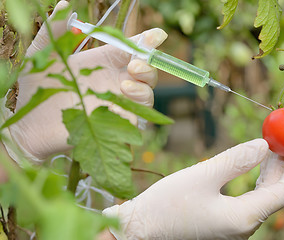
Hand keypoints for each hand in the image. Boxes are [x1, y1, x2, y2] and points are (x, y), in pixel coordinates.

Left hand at [7, 1, 166, 161]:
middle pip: (146, 73)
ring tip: (126, 86)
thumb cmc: (37, 88)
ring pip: (146, 95)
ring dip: (144, 89)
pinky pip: (135, 119)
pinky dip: (133, 111)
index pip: (132, 49)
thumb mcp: (42, 55)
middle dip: (148, 66)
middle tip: (134, 65)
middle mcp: (114, 82)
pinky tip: (116, 106)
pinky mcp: (114, 124)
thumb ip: (54, 30)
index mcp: (103, 62)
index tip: (157, 36)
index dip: (147, 42)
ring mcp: (116, 104)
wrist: (30, 123)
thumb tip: (65, 4)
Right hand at [103, 139, 283, 239]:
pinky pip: (247, 203)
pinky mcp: (223, 225)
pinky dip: (254, 183)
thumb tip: (264, 145)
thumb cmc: (167, 204)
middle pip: (274, 196)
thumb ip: (236, 160)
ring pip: (261, 199)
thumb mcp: (203, 175)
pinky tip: (252, 169)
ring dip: (268, 174)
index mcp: (243, 217)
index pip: (283, 192)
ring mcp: (233, 229)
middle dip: (283, 168)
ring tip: (273, 151)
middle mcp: (243, 228)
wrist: (141, 230)